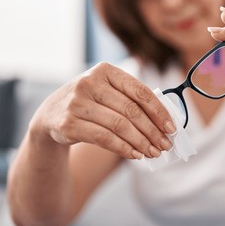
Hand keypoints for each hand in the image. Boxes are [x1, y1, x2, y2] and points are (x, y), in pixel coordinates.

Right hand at [31, 62, 175, 158]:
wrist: (51, 115)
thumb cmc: (90, 103)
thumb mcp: (108, 92)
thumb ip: (132, 100)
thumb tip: (165, 122)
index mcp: (105, 70)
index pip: (140, 91)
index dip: (159, 111)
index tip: (171, 128)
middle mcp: (89, 82)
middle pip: (131, 111)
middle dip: (153, 131)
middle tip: (165, 145)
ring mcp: (77, 103)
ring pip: (119, 126)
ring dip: (141, 142)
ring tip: (153, 152)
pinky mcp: (68, 123)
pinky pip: (104, 138)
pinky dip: (124, 148)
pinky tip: (136, 155)